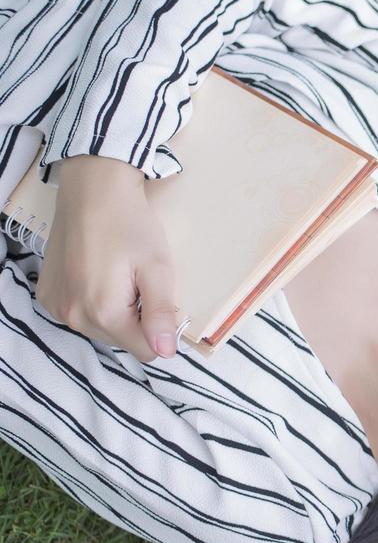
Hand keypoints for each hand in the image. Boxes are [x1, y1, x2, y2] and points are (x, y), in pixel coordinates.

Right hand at [36, 155, 181, 362]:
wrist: (92, 189)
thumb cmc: (130, 224)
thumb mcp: (158, 268)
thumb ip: (161, 314)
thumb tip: (166, 352)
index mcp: (104, 313)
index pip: (146, 351)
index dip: (161, 330)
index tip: (160, 299)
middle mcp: (73, 316)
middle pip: (122, 341)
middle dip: (137, 319)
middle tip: (138, 281)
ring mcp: (55, 306)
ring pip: (101, 330)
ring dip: (116, 312)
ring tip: (118, 276)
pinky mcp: (47, 294)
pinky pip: (80, 314)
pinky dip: (93, 302)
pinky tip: (97, 274)